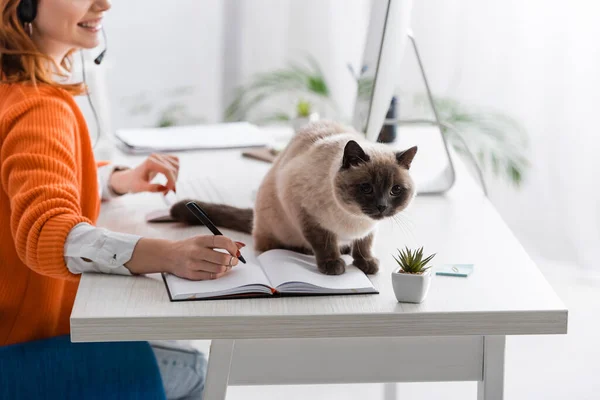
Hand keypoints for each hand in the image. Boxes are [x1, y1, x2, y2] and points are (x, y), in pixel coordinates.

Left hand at [110, 153, 178, 194]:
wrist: (130, 178)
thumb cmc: (134, 183)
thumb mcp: (140, 188)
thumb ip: (152, 188)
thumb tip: (165, 188)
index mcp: (150, 162)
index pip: (167, 170)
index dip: (171, 181)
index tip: (169, 191)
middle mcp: (156, 156)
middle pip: (173, 168)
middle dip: (173, 181)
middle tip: (167, 191)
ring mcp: (160, 156)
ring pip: (176, 166)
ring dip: (175, 177)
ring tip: (168, 186)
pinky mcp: (164, 158)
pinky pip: (176, 163)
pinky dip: (176, 172)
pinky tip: (170, 179)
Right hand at [125, 235, 245, 280]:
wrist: (168, 255)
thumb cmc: (189, 246)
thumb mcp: (203, 239)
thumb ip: (221, 242)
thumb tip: (241, 245)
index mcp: (200, 239)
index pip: (222, 241)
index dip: (233, 247)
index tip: (236, 251)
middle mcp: (196, 251)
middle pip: (223, 258)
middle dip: (233, 260)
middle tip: (234, 260)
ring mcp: (194, 264)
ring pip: (219, 269)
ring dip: (227, 268)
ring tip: (226, 265)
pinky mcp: (192, 275)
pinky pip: (212, 276)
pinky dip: (219, 274)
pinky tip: (218, 270)